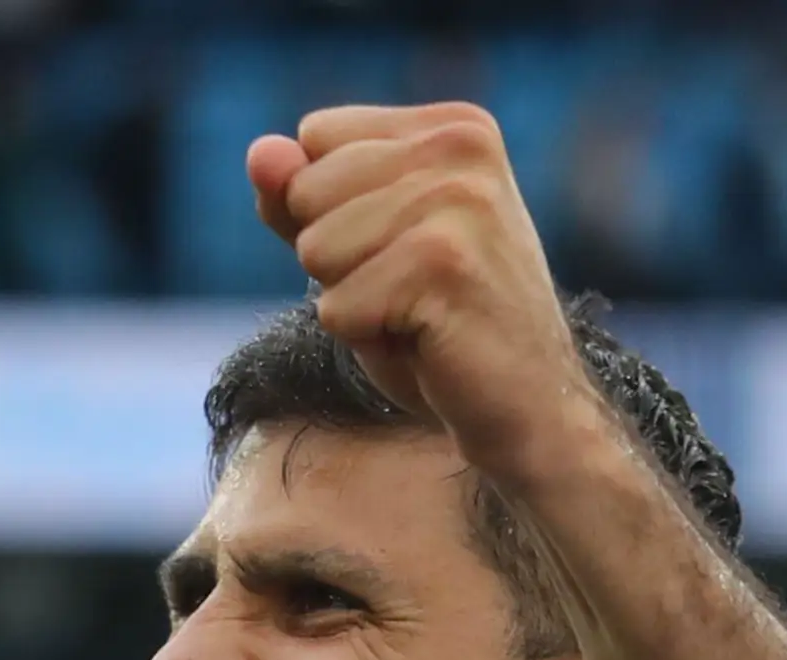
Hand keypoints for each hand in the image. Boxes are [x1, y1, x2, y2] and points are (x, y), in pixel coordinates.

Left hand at [249, 104, 593, 476]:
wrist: (528, 407)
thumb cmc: (439, 329)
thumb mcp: (358, 249)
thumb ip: (300, 196)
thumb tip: (259, 154)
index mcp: (451, 126)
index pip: (315, 136)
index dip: (329, 207)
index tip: (399, 248)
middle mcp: (461, 146)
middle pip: (306, 189)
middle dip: (336, 257)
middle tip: (410, 290)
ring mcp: (459, 201)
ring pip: (316, 248)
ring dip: (351, 300)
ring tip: (417, 313)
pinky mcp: (445, 264)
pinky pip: (336, 305)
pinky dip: (365, 338)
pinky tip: (426, 341)